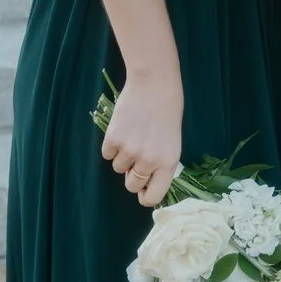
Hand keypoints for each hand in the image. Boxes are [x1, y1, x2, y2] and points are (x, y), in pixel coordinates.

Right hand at [100, 71, 181, 207]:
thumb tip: (146, 183)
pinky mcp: (113, 140)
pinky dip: (112, 144)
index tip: (142, 191)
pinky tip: (124, 128)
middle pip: (132, 186)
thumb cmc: (168, 110)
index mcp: (168, 162)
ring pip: (118, 168)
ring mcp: (130, 151)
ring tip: (134, 134)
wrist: (155, 84)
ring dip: (123, 156)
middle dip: (132, 175)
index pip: (153, 197)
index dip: (145, 196)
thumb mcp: (173, 140)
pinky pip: (107, 154)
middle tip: (137, 156)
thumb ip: (161, 162)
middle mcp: (149, 161)